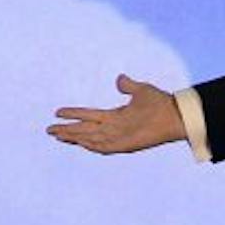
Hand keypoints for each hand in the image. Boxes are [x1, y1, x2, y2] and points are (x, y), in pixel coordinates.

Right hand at [48, 73, 187, 154]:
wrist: (175, 114)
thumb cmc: (160, 103)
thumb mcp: (141, 90)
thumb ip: (128, 86)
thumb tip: (119, 78)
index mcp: (115, 116)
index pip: (88, 115)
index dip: (73, 114)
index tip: (57, 112)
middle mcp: (113, 127)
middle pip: (84, 129)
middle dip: (67, 130)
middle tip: (49, 130)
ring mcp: (118, 136)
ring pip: (90, 138)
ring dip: (74, 137)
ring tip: (58, 135)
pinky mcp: (125, 144)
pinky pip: (104, 146)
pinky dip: (92, 145)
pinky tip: (80, 142)